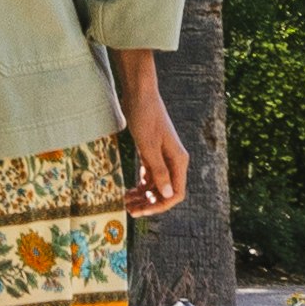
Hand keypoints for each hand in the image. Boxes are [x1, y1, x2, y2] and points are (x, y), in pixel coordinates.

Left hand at [115, 52, 192, 218]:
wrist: (138, 94)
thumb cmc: (145, 117)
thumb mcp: (149, 146)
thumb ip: (159, 171)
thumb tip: (169, 195)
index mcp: (178, 160)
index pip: (177, 193)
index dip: (161, 205)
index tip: (143, 211)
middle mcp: (174, 161)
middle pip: (166, 192)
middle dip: (149, 203)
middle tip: (129, 210)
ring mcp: (163, 157)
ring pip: (156, 185)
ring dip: (143, 196)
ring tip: (126, 203)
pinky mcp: (152, 152)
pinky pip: (149, 175)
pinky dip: (140, 185)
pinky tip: (128, 192)